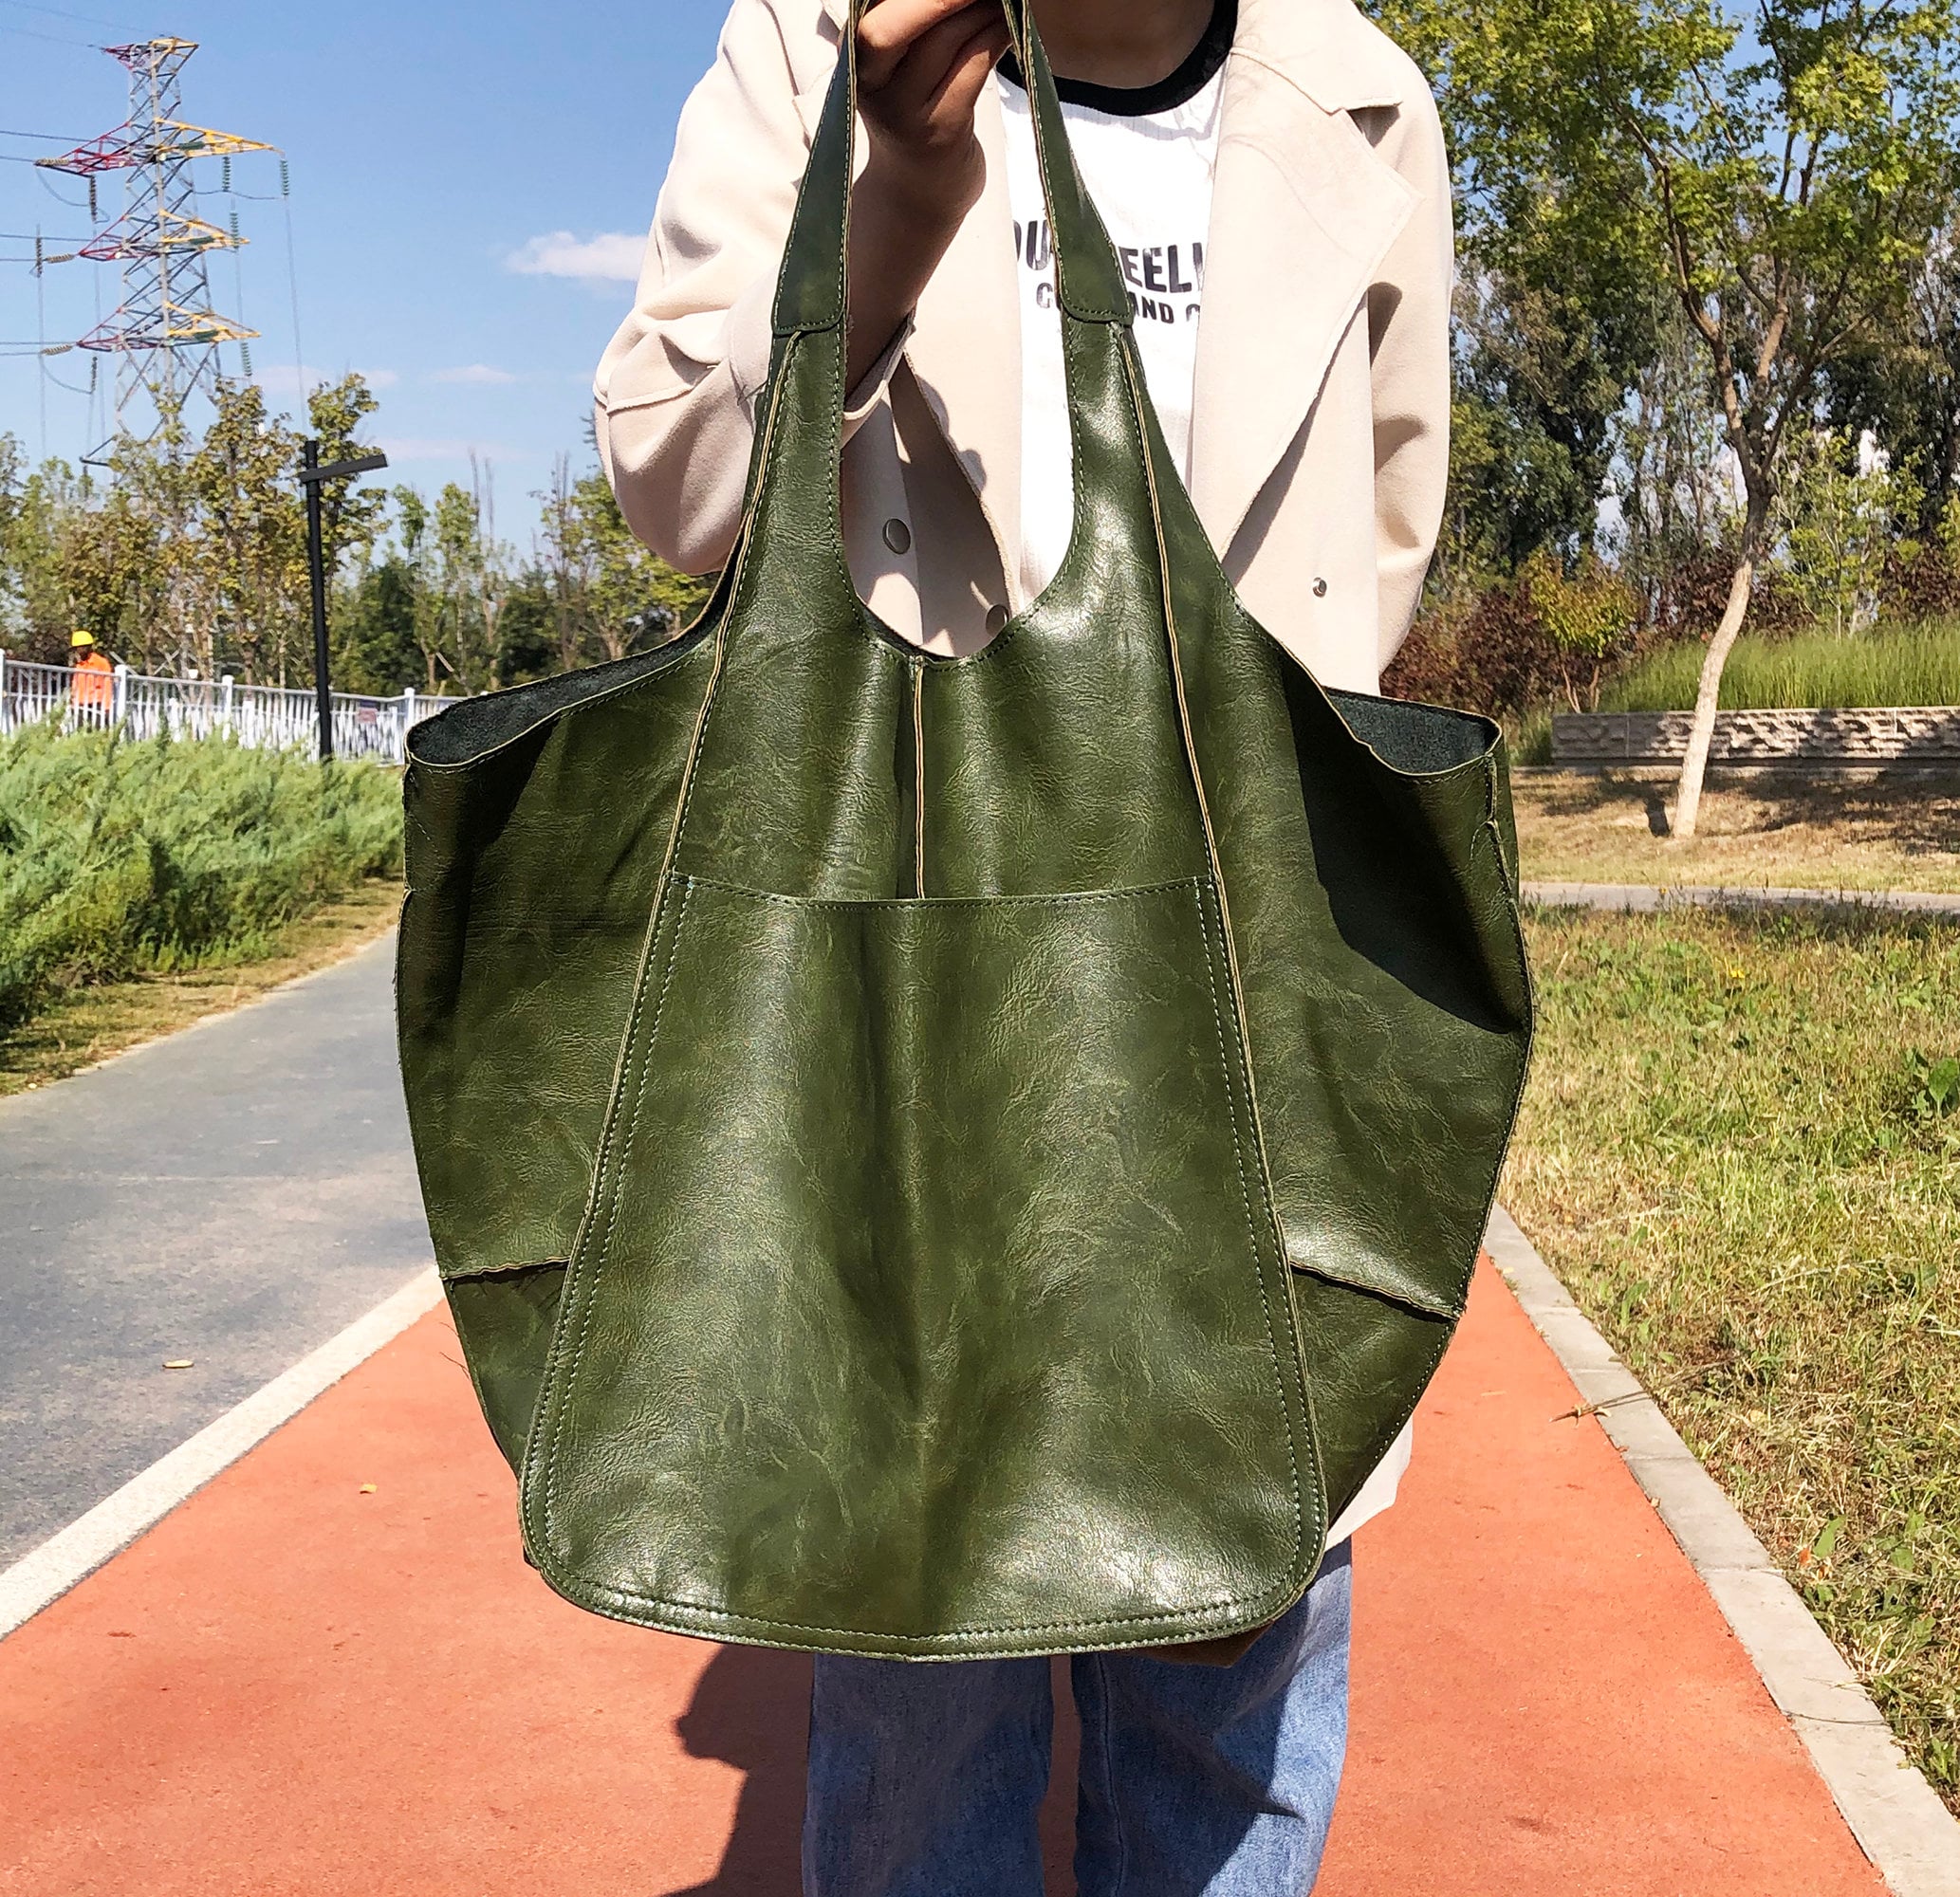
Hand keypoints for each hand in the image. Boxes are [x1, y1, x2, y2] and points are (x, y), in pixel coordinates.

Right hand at [845, 1, 1011, 390]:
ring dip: (980, 10)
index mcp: (853, 55)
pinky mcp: (941, 130)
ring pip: (943, 37)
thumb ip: (910, 26)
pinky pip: (973, 66)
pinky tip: (1010, 27)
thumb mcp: (895, 68)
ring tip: (1004, 1)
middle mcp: (868, 81)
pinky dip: (995, 39)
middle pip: (896, 18)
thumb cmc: (911, 118)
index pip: (878, 10)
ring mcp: (903, 110)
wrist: (916, 196)